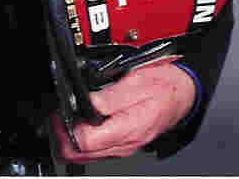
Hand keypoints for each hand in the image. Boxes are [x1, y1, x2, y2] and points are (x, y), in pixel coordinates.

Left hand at [50, 63, 196, 161]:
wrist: (182, 94)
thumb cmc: (164, 87)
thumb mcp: (137, 81)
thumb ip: (110, 95)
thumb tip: (87, 101)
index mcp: (127, 130)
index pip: (85, 142)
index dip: (65, 128)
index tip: (58, 112)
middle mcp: (123, 144)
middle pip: (80, 155)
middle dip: (62, 137)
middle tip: (56, 115)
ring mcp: (122, 146)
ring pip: (86, 156)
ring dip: (70, 138)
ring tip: (63, 116)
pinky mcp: (121, 143)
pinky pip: (95, 149)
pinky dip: (81, 138)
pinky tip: (77, 121)